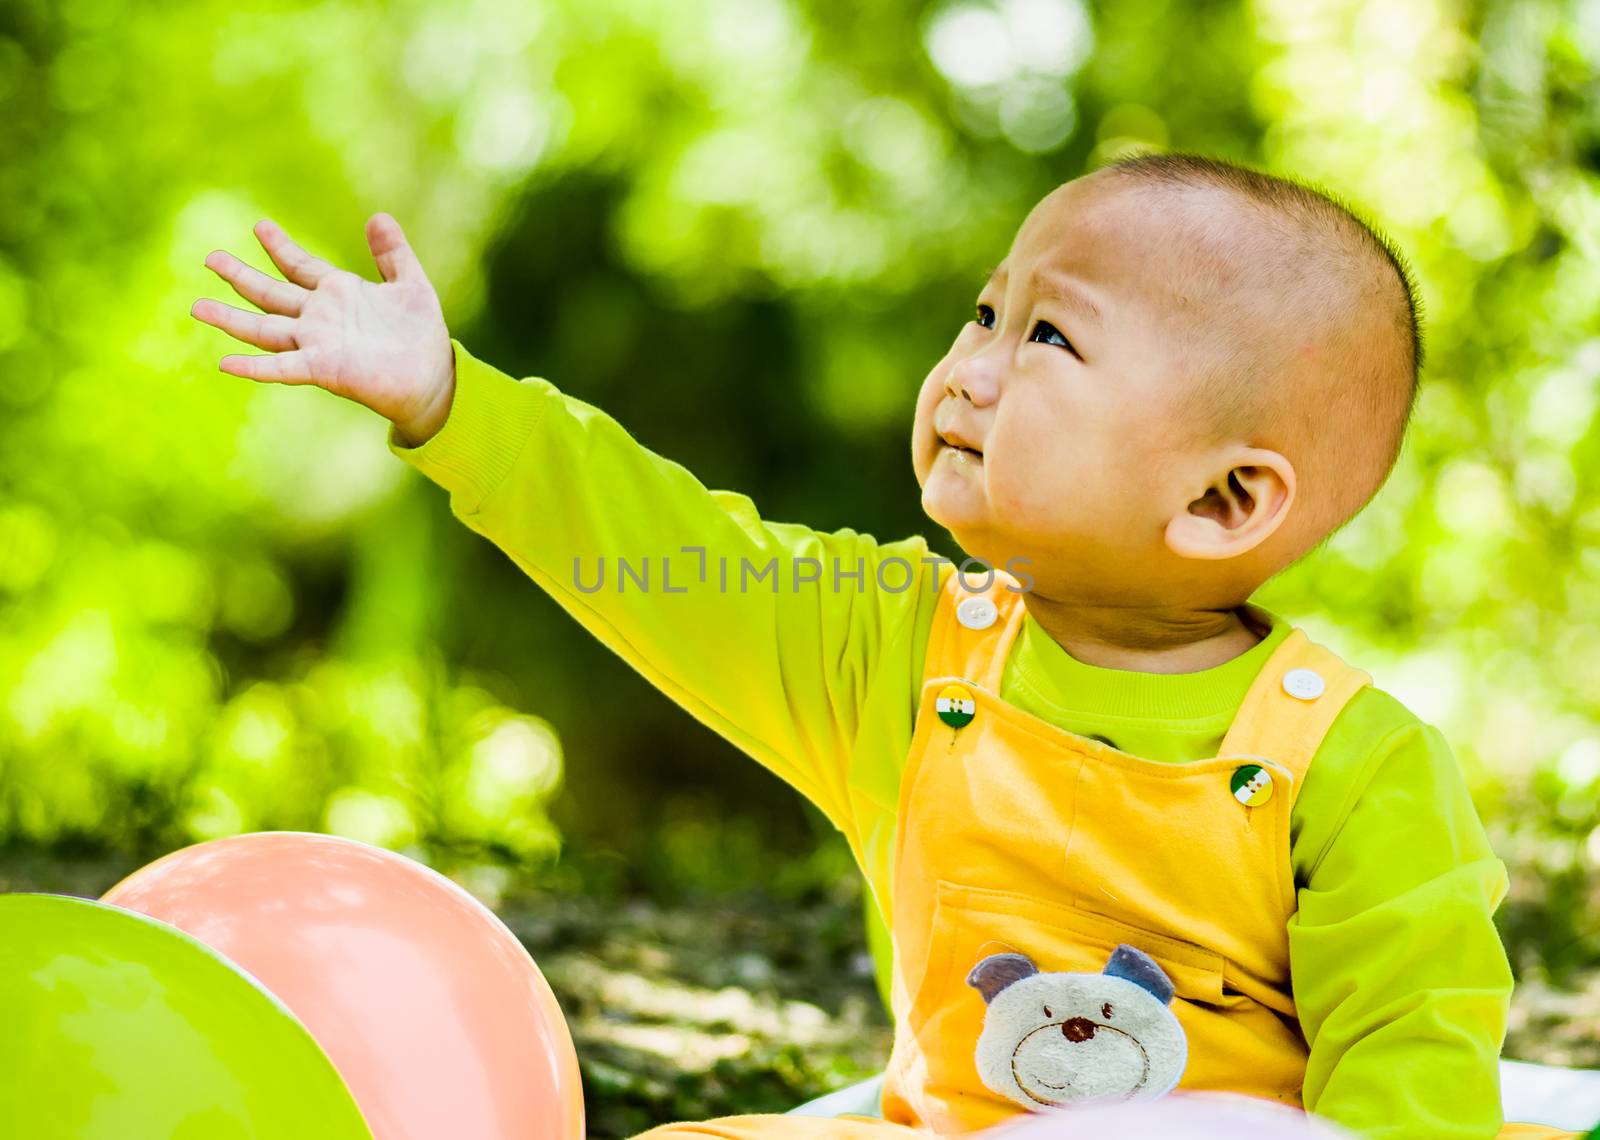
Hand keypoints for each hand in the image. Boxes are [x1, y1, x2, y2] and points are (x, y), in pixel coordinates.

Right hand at [191, 214, 455, 445]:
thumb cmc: (422, 334)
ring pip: (265, 329)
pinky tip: (225, 362)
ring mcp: (317, 343)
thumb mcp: (411, 284)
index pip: (300, 266)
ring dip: (231, 318)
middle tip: (210, 256)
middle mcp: (320, 318)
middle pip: (271, 294)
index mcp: (338, 293)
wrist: (434, 376)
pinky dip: (254, 367)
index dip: (280, 247)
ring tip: (197, 306)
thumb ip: (393, 253)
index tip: (260, 225)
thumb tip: (378, 216)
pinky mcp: (323, 369)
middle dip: (241, 276)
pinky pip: (282, 368)